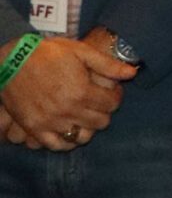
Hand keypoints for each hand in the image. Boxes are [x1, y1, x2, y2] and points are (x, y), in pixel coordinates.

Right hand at [0, 36, 133, 149]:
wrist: (12, 59)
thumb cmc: (47, 53)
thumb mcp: (80, 52)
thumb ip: (108, 65)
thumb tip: (133, 73)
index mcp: (81, 91)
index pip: (112, 104)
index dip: (116, 96)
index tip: (111, 91)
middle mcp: (67, 110)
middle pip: (100, 122)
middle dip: (104, 111)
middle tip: (98, 102)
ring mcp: (49, 121)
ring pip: (81, 136)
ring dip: (87, 127)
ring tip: (84, 115)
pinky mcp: (33, 127)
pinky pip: (55, 144)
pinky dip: (65, 141)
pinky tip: (70, 131)